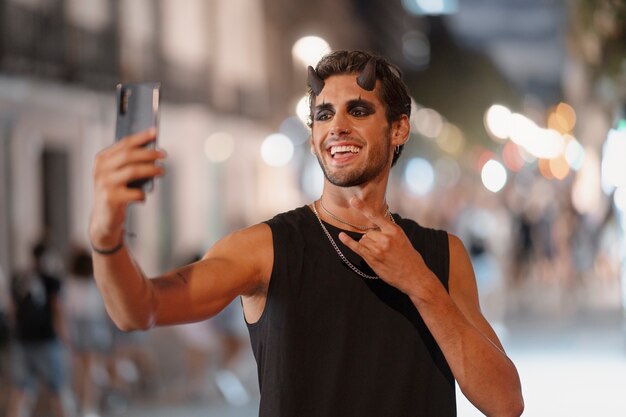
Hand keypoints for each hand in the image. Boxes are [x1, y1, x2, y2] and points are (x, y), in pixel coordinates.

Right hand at [89, 128, 164, 246]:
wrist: (103, 220)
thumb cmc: (115, 193)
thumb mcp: (119, 175)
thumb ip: (130, 163)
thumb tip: (154, 152)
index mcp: (102, 160)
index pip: (123, 143)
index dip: (141, 137)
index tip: (155, 132)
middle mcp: (100, 170)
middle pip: (129, 155)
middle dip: (149, 153)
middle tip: (163, 154)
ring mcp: (105, 184)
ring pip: (133, 171)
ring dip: (151, 170)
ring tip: (162, 171)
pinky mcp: (111, 199)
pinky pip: (135, 193)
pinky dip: (143, 194)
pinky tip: (144, 196)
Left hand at [337, 197, 430, 294]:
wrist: (413, 275)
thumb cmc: (408, 257)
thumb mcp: (402, 238)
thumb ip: (388, 231)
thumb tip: (374, 226)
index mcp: (394, 230)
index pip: (375, 216)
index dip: (363, 207)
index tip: (353, 200)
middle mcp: (385, 237)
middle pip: (368, 231)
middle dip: (371, 238)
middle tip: (381, 248)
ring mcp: (377, 248)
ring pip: (363, 240)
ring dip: (367, 245)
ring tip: (379, 254)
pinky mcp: (372, 258)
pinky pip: (356, 247)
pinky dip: (347, 241)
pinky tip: (341, 236)